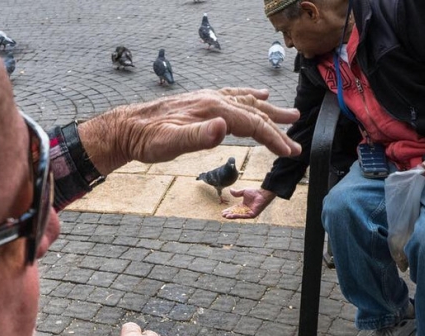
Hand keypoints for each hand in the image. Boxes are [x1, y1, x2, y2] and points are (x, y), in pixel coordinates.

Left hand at [79, 88, 300, 174]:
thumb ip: (198, 136)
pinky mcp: (202, 102)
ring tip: (290, 116)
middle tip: (297, 142)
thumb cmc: (147, 140)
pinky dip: (250, 96)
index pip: (252, 124)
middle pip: (254, 113)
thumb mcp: (170, 143)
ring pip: (247, 102)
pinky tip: (259, 95)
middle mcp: (214, 100)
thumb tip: (223, 127)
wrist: (127, 128)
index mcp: (212, 110)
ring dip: (270, 111)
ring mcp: (208, 99)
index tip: (289, 152)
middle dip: (278, 128)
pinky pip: (233, 96)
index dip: (273, 139)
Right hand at [221, 188, 276, 218]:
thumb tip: (230, 190)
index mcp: (243, 205)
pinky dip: (237, 216)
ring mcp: (248, 213)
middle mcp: (245, 210)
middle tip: (223, 215)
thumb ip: (237, 193)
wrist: (262, 194)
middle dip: (229, 214)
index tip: (222, 212)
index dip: (228, 210)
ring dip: (232, 216)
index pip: (234, 209)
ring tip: (226, 216)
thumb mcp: (243, 192)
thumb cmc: (255, 192)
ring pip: (238, 215)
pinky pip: (243, 216)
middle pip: (235, 213)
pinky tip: (232, 216)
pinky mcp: (252, 215)